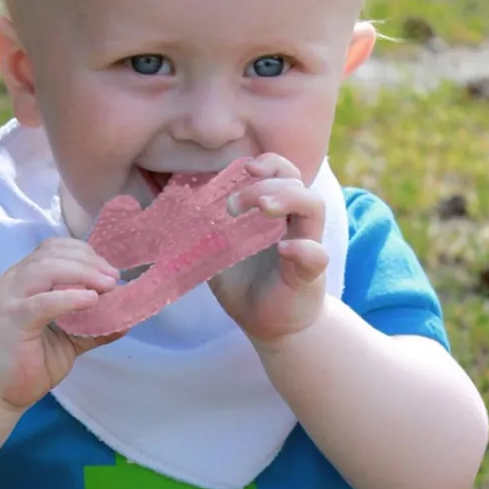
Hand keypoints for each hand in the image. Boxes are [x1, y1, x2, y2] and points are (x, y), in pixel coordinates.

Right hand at [0, 238, 124, 411]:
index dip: (83, 253)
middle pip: (53, 253)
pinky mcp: (11, 320)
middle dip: (89, 261)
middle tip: (114, 278)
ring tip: (107, 287)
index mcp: (23, 281)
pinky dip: (69, 297)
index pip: (53, 249)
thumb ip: (91, 327)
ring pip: (47, 268)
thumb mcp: (65, 341)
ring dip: (83, 273)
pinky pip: (42, 301)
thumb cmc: (24, 365)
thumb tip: (126, 320)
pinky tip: (90, 301)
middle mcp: (13, 282)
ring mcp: (9, 298)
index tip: (108, 270)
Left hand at [208, 153, 328, 344]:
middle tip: (233, 206)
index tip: (246, 168)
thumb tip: (171, 205)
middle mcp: (295, 224)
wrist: (267, 325)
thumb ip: (205, 226)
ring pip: (313, 206)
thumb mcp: (218, 249)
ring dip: (287, 199)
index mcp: (276, 212)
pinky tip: (283, 249)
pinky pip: (317, 255)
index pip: (283, 173)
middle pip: (295, 183)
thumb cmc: (244, 282)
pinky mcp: (310, 275)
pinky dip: (303, 248)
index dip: (269, 163)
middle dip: (264, 184)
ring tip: (263, 208)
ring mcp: (307, 246)